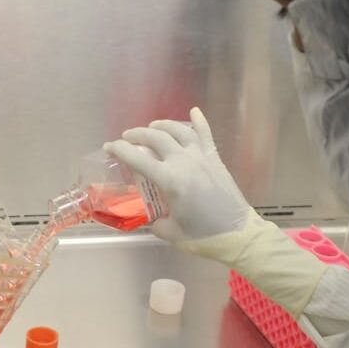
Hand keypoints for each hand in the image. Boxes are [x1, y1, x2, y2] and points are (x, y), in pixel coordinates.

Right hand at [104, 107, 253, 243]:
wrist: (239, 234)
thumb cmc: (204, 236)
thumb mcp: (171, 233)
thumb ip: (156, 222)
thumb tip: (153, 217)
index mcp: (170, 180)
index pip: (138, 159)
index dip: (120, 150)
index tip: (109, 147)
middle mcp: (184, 162)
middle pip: (156, 138)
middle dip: (137, 135)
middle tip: (127, 137)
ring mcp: (202, 158)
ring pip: (179, 131)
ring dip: (162, 125)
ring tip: (152, 126)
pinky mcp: (215, 160)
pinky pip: (206, 135)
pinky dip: (200, 121)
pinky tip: (194, 111)